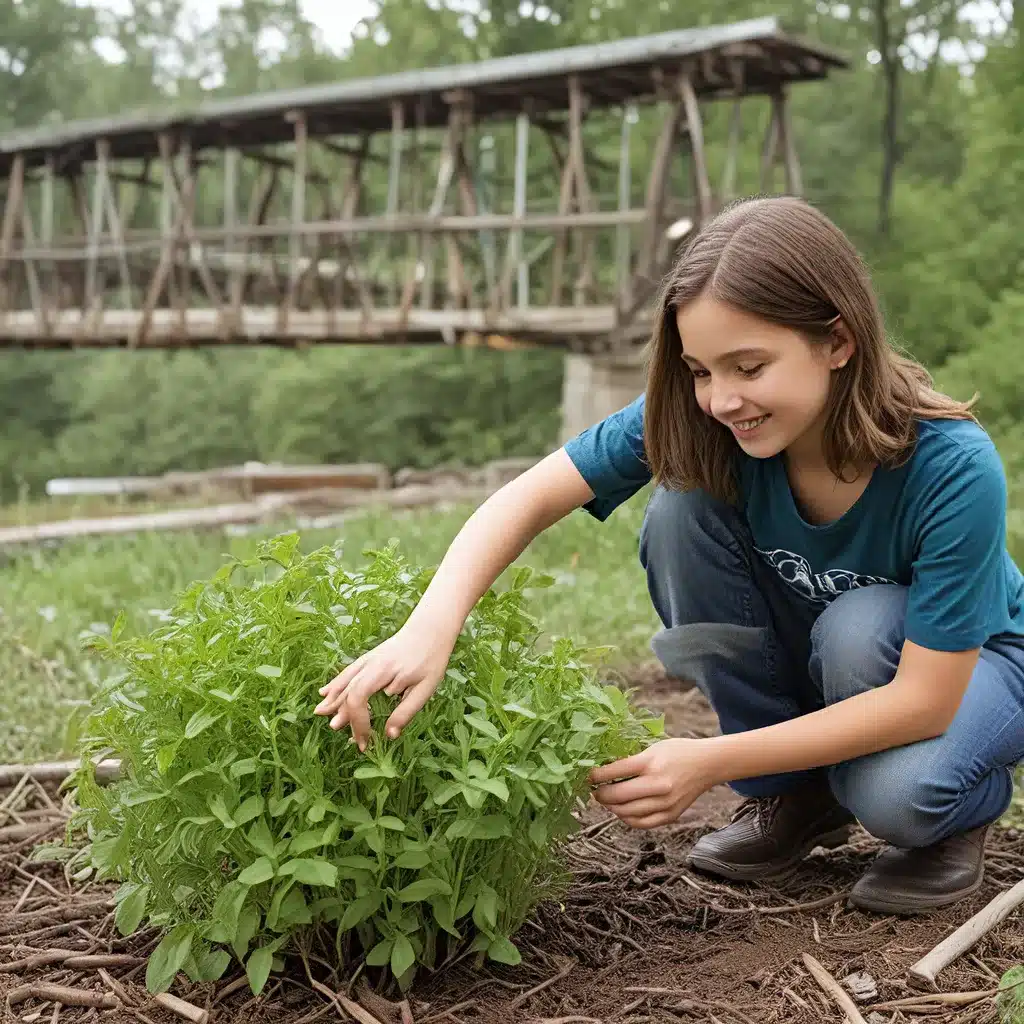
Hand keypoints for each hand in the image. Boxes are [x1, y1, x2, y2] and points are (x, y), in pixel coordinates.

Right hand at [314, 623, 451, 750]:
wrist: (430, 628)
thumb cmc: (431, 658)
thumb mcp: (425, 688)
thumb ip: (406, 711)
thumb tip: (389, 736)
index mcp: (382, 672)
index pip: (359, 698)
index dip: (358, 722)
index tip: (366, 741)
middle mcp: (370, 665)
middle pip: (349, 692)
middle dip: (345, 716)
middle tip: (348, 739)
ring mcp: (367, 660)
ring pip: (345, 681)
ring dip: (333, 699)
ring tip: (320, 714)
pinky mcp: (369, 658)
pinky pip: (347, 672)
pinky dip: (335, 684)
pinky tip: (324, 692)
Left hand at [588, 738, 720, 828]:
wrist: (707, 764)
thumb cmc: (677, 752)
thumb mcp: (652, 748)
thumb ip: (631, 761)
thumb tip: (604, 772)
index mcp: (650, 762)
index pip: (613, 772)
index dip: (595, 776)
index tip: (588, 777)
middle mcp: (658, 784)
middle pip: (618, 796)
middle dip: (601, 795)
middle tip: (595, 792)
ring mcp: (665, 802)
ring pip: (627, 813)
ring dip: (612, 808)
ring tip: (607, 801)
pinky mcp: (671, 815)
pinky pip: (642, 823)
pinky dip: (627, 819)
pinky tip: (622, 811)